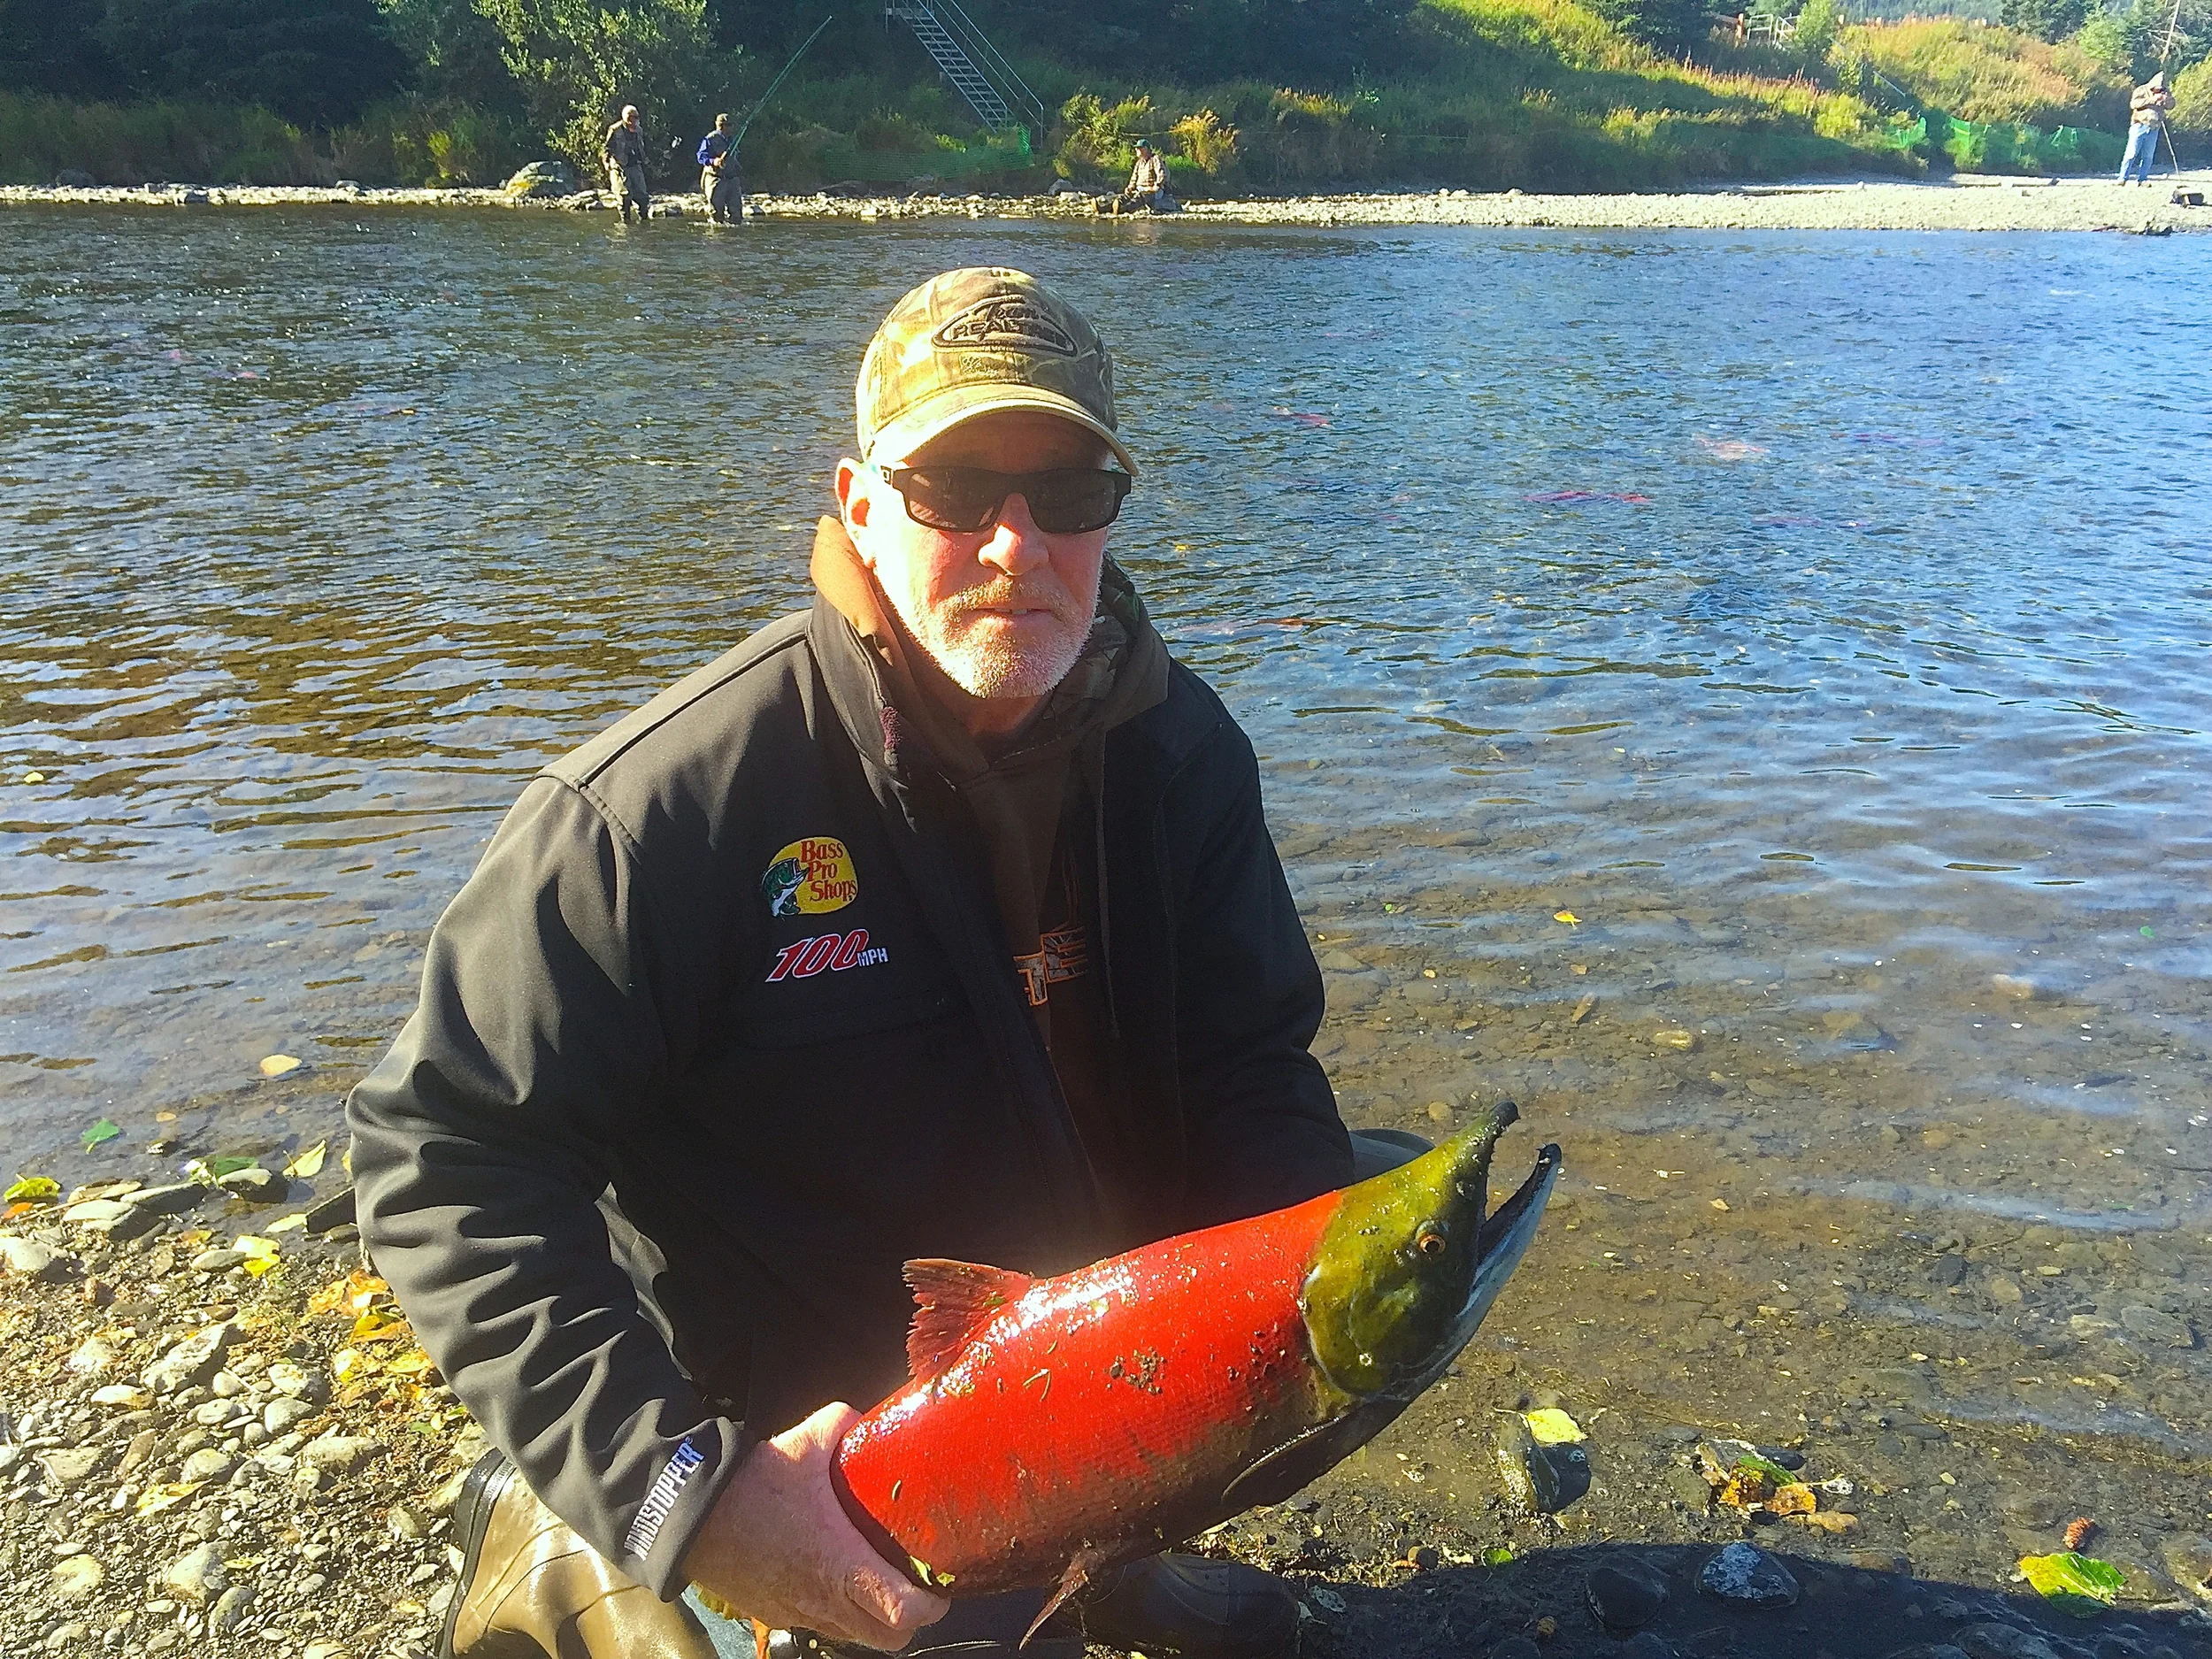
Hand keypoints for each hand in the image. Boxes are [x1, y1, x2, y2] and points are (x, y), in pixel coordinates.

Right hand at [681, 1401, 948, 1650]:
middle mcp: (825, 1600)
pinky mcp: (775, 1614)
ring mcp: (799, 1613)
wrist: (692, 1515)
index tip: (940, 1585)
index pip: (904, 1611)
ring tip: (879, 1580)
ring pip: (855, 1637)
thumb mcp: (808, 1441)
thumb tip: (868, 1416)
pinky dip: (838, 1612)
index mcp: (842, 1565)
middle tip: (915, 1586)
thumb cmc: (754, 1483)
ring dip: (874, 1619)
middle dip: (910, 1620)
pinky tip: (835, 1576)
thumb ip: (846, 1425)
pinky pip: (821, 1626)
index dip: (932, 1604)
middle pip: (889, 1639)